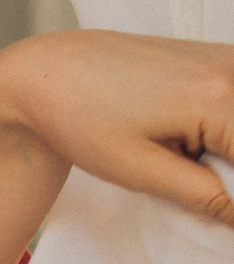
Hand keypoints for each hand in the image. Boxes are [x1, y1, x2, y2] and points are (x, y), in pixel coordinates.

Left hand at [0, 30, 233, 263]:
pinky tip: (193, 140)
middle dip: (228, 175)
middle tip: (189, 180)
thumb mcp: (143, 172)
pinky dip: (227, 131)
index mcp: (220, 98)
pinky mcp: (225, 57)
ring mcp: (232, 57)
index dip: (233, 197)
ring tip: (185, 158)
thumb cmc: (81, 118)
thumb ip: (211, 198)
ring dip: (227, 154)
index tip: (214, 206)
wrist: (48, 72)